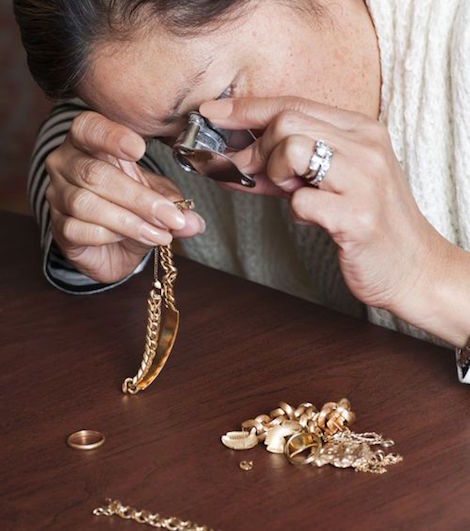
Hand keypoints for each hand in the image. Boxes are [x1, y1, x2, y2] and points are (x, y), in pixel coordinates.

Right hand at [45, 111, 205, 282]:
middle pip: (95, 173)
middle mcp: (66, 163)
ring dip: (130, 221)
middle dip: (139, 198)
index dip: (112, 136)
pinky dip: (110, 235)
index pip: (89, 127)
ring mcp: (57, 195)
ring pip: (87, 203)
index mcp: (89, 142)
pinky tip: (129, 240)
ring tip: (160, 234)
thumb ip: (174, 204)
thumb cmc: (131, 208)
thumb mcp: (158, 198)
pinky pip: (79, 229)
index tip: (140, 149)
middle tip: (171, 217)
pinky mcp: (59, 226)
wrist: (113, 247)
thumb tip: (194, 222)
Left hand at [200, 96, 446, 317]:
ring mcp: (364, 179)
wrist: (411, 268)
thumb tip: (233, 159)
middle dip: (256, 149)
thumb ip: (286, 167)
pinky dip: (296, 213)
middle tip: (252, 174)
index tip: (211, 112)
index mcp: (361, 130)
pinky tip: (315, 221)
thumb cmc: (364, 223)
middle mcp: (366, 146)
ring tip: (296, 195)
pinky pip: (301, 202)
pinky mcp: (357, 216)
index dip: (245, 107)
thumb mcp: (328, 183)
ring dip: (278, 176)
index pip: (293, 103)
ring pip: (292, 149)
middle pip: (287, 122)